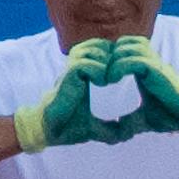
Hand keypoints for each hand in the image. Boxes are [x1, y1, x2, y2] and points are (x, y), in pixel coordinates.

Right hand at [12, 39, 136, 152]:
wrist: (49, 132)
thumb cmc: (69, 127)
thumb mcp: (96, 126)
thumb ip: (112, 128)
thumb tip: (129, 136)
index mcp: (84, 74)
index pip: (102, 48)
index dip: (114, 57)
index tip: (120, 76)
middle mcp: (76, 68)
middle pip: (99, 43)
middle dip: (112, 57)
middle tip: (116, 76)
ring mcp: (71, 71)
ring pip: (92, 49)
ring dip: (104, 64)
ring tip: (107, 81)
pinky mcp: (67, 77)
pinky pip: (83, 64)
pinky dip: (96, 71)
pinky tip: (100, 84)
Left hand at [105, 35, 178, 136]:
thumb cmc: (169, 115)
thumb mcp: (142, 119)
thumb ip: (129, 122)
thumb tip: (117, 130)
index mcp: (145, 68)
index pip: (125, 47)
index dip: (110, 55)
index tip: (99, 74)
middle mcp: (150, 62)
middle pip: (125, 42)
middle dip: (109, 54)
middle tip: (100, 75)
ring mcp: (155, 65)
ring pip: (130, 46)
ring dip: (114, 59)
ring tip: (107, 78)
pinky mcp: (158, 72)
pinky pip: (137, 60)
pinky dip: (121, 67)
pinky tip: (113, 80)